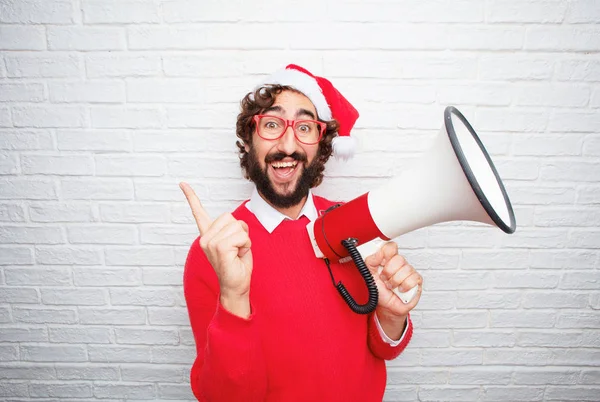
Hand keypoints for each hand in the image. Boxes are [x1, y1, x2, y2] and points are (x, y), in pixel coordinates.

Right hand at [180, 182, 252, 317]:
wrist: (236, 286)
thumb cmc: (237, 265)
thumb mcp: (236, 242)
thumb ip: (233, 230)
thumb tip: (236, 224)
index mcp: (207, 235)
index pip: (198, 212)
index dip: (191, 197)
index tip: (182, 184)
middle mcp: (205, 238)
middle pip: (230, 217)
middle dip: (240, 231)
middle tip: (237, 248)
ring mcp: (210, 243)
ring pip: (237, 226)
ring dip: (244, 239)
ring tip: (237, 253)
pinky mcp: (219, 248)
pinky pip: (241, 236)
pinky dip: (245, 245)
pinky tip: (238, 256)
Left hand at [365, 242, 421, 338]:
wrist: (386, 306)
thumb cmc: (380, 290)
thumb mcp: (370, 274)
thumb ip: (370, 261)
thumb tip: (378, 251)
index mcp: (389, 259)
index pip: (391, 247)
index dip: (386, 253)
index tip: (381, 262)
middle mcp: (400, 264)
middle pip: (399, 259)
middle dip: (388, 272)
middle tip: (384, 279)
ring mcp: (409, 271)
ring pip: (405, 270)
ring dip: (395, 282)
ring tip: (391, 286)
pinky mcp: (417, 281)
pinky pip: (413, 279)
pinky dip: (404, 287)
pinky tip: (400, 290)